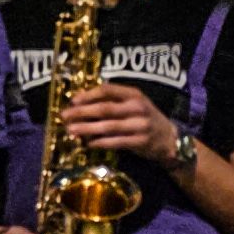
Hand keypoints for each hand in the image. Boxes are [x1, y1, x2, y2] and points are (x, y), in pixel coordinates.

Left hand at [62, 83, 182, 162]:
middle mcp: (137, 108)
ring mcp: (140, 125)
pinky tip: (88, 143)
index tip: (72, 100)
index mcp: (134, 94)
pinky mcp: (140, 141)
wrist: (169, 138)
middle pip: (105, 109)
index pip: (108, 90)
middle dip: (82, 112)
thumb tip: (80, 102)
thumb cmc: (144, 118)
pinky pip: (116, 142)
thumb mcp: (133, 103)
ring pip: (108, 126)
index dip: (89, 94)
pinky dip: (100, 142)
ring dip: (87, 128)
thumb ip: (113, 101)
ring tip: (71, 130)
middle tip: (64, 115)